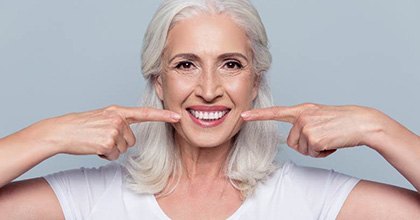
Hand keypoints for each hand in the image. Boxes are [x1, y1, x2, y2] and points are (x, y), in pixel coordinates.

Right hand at [23, 105, 180, 159]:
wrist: (62, 131)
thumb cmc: (82, 126)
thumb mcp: (103, 117)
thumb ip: (119, 121)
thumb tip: (130, 136)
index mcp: (118, 111)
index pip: (145, 113)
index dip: (163, 116)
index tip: (177, 116)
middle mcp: (118, 118)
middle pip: (132, 139)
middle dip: (119, 143)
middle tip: (102, 137)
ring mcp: (113, 130)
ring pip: (124, 148)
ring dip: (112, 149)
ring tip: (97, 141)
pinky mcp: (108, 142)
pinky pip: (114, 155)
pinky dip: (105, 155)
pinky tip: (94, 147)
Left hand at [241, 103, 388, 157]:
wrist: (362, 122)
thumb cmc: (342, 122)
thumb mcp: (320, 116)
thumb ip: (304, 123)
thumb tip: (294, 140)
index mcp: (303, 110)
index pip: (276, 112)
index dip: (258, 115)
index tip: (243, 116)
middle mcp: (302, 116)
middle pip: (291, 142)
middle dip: (306, 145)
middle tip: (323, 138)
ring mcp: (307, 126)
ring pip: (301, 149)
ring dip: (315, 149)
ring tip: (329, 138)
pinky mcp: (313, 137)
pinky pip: (312, 153)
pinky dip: (323, 153)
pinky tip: (332, 143)